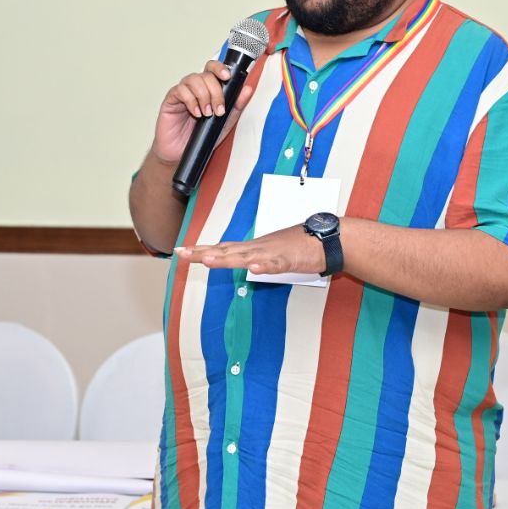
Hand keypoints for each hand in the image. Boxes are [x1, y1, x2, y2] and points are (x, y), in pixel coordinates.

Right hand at [151, 60, 254, 164]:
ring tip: (207, 114)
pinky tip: (196, 113)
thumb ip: (236, 106)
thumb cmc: (201, 137)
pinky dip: (191, 101)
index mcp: (208, 89)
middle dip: (216, 91)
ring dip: (204, 96)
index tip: (228, 77)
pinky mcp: (171, 99)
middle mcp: (195, 87)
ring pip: (193, 79)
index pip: (213, 69)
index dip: (220, 68)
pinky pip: (180, 90)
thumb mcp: (224, 122)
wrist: (182, 152)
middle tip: (218, 110)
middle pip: (206, 74)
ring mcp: (182, 92)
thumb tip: (248, 89)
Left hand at [176, 224, 325, 275]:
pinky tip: (253, 269)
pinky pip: (275, 264)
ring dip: (226, 259)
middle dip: (203, 253)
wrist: (327, 239)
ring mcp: (272, 253)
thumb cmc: (301, 245)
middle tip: (182, 254)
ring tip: (208, 260)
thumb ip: (255, 258)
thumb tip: (241, 262)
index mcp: (253, 248)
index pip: (222, 248)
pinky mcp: (290, 259)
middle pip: (226, 251)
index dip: (201, 250)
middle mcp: (258, 248)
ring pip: (246, 257)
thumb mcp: (271, 253)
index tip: (180, 251)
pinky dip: (264, 267)